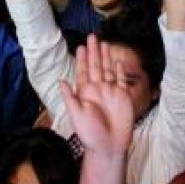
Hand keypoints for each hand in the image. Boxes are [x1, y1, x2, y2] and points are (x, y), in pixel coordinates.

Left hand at [59, 34, 133, 155]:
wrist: (109, 147)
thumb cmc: (90, 134)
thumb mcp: (76, 115)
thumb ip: (70, 97)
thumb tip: (61, 81)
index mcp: (85, 93)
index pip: (83, 71)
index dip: (82, 59)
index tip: (80, 46)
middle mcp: (98, 89)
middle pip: (95, 66)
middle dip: (93, 51)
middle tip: (91, 36)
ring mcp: (110, 92)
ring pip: (107, 70)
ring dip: (105, 57)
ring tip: (103, 43)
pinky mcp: (122, 97)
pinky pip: (120, 81)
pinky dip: (119, 71)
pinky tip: (117, 62)